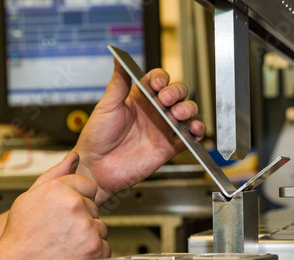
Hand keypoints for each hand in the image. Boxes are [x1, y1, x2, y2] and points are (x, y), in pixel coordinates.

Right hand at [0, 152, 109, 259]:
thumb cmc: (21, 234)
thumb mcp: (31, 196)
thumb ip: (57, 173)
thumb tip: (74, 157)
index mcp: (60, 188)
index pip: (89, 186)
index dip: (78, 199)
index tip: (66, 212)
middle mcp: (75, 205)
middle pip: (94, 207)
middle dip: (83, 218)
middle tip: (61, 230)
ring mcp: (86, 227)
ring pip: (101, 227)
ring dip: (89, 235)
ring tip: (66, 243)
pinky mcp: (95, 248)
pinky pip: (105, 246)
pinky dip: (94, 252)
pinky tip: (74, 254)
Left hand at [74, 59, 205, 204]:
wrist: (97, 168)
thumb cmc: (96, 138)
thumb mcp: (106, 106)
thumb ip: (118, 82)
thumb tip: (117, 57)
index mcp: (139, 98)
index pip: (158, 80)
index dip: (161, 78)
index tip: (156, 84)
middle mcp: (154, 111)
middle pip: (177, 93)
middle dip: (176, 92)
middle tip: (166, 100)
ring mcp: (163, 128)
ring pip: (187, 111)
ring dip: (188, 108)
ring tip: (178, 113)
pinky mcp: (170, 147)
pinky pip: (190, 136)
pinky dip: (197, 130)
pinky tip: (193, 128)